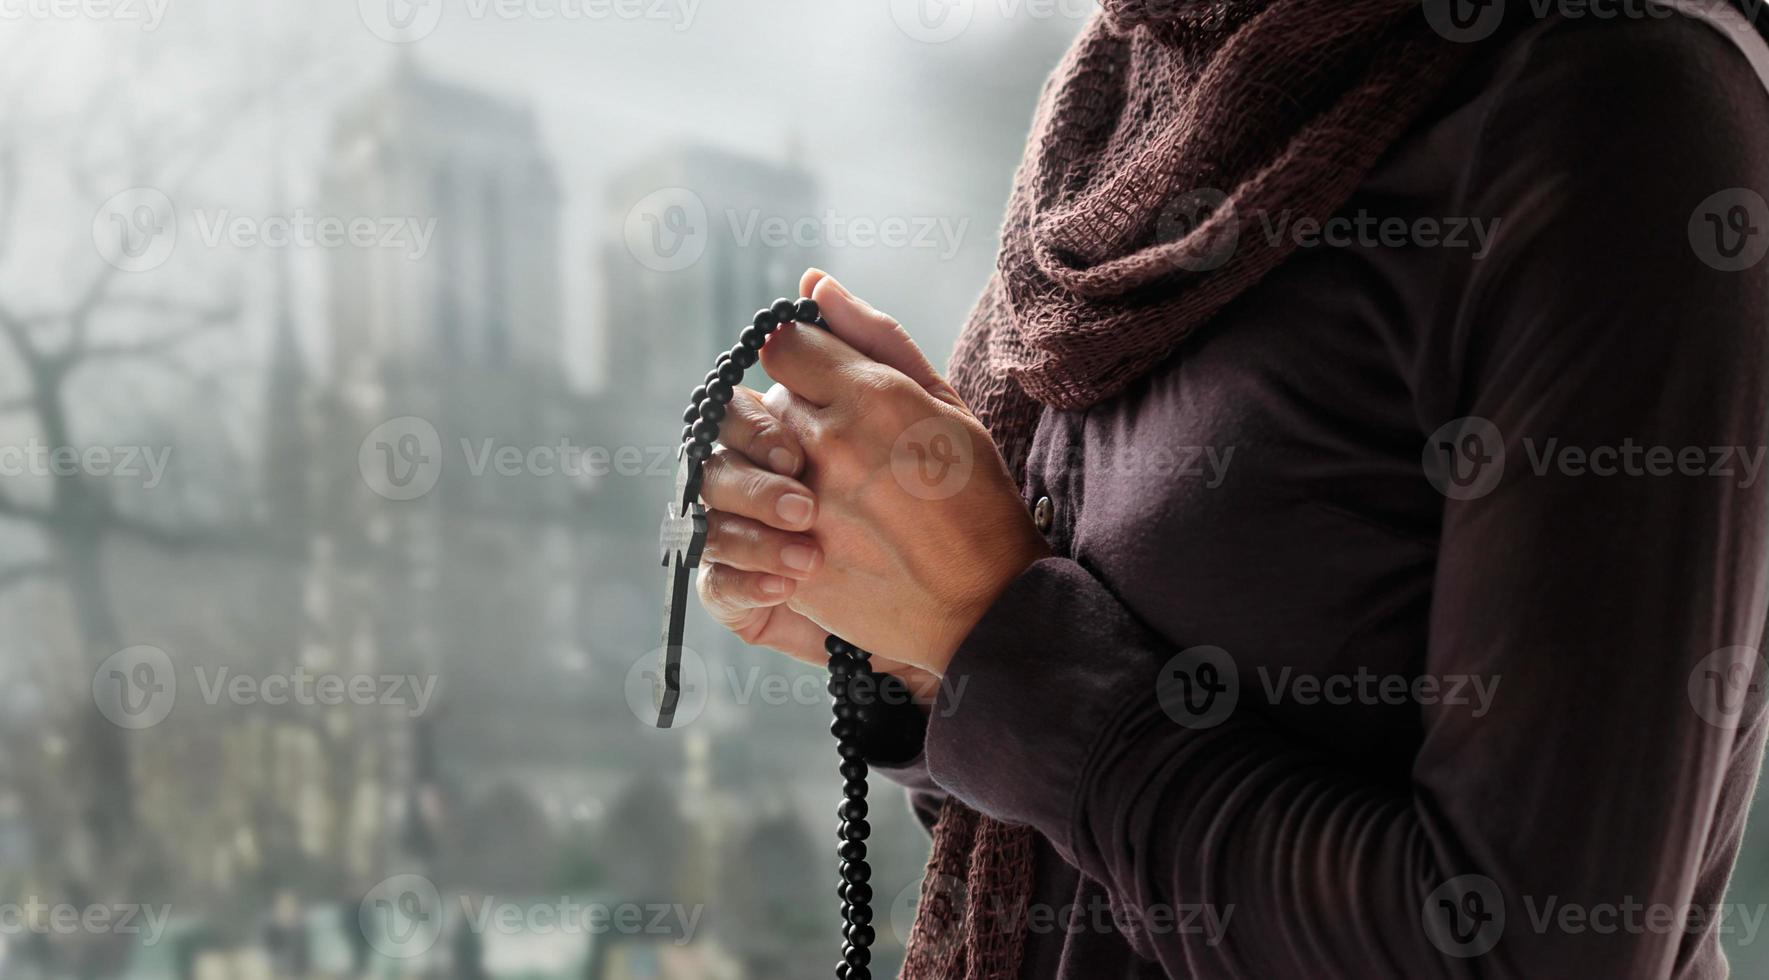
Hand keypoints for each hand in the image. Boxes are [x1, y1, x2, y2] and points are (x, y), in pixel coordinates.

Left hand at [695, 269, 1047, 681]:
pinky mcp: (790, 558)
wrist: (986, 605)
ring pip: (753, 462)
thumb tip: (812, 284)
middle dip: (794, 418)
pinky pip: (752, 523)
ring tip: (829, 493)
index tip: (826, 386)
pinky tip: (823, 534)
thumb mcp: (944, 403)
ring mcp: (806, 504)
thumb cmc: (975, 498)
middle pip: (765, 402)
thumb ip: (875, 338)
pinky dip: (774, 525)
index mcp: (872, 395)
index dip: (802, 364)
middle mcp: (830, 442)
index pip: (783, 346)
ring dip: (779, 471)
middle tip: (838, 449)